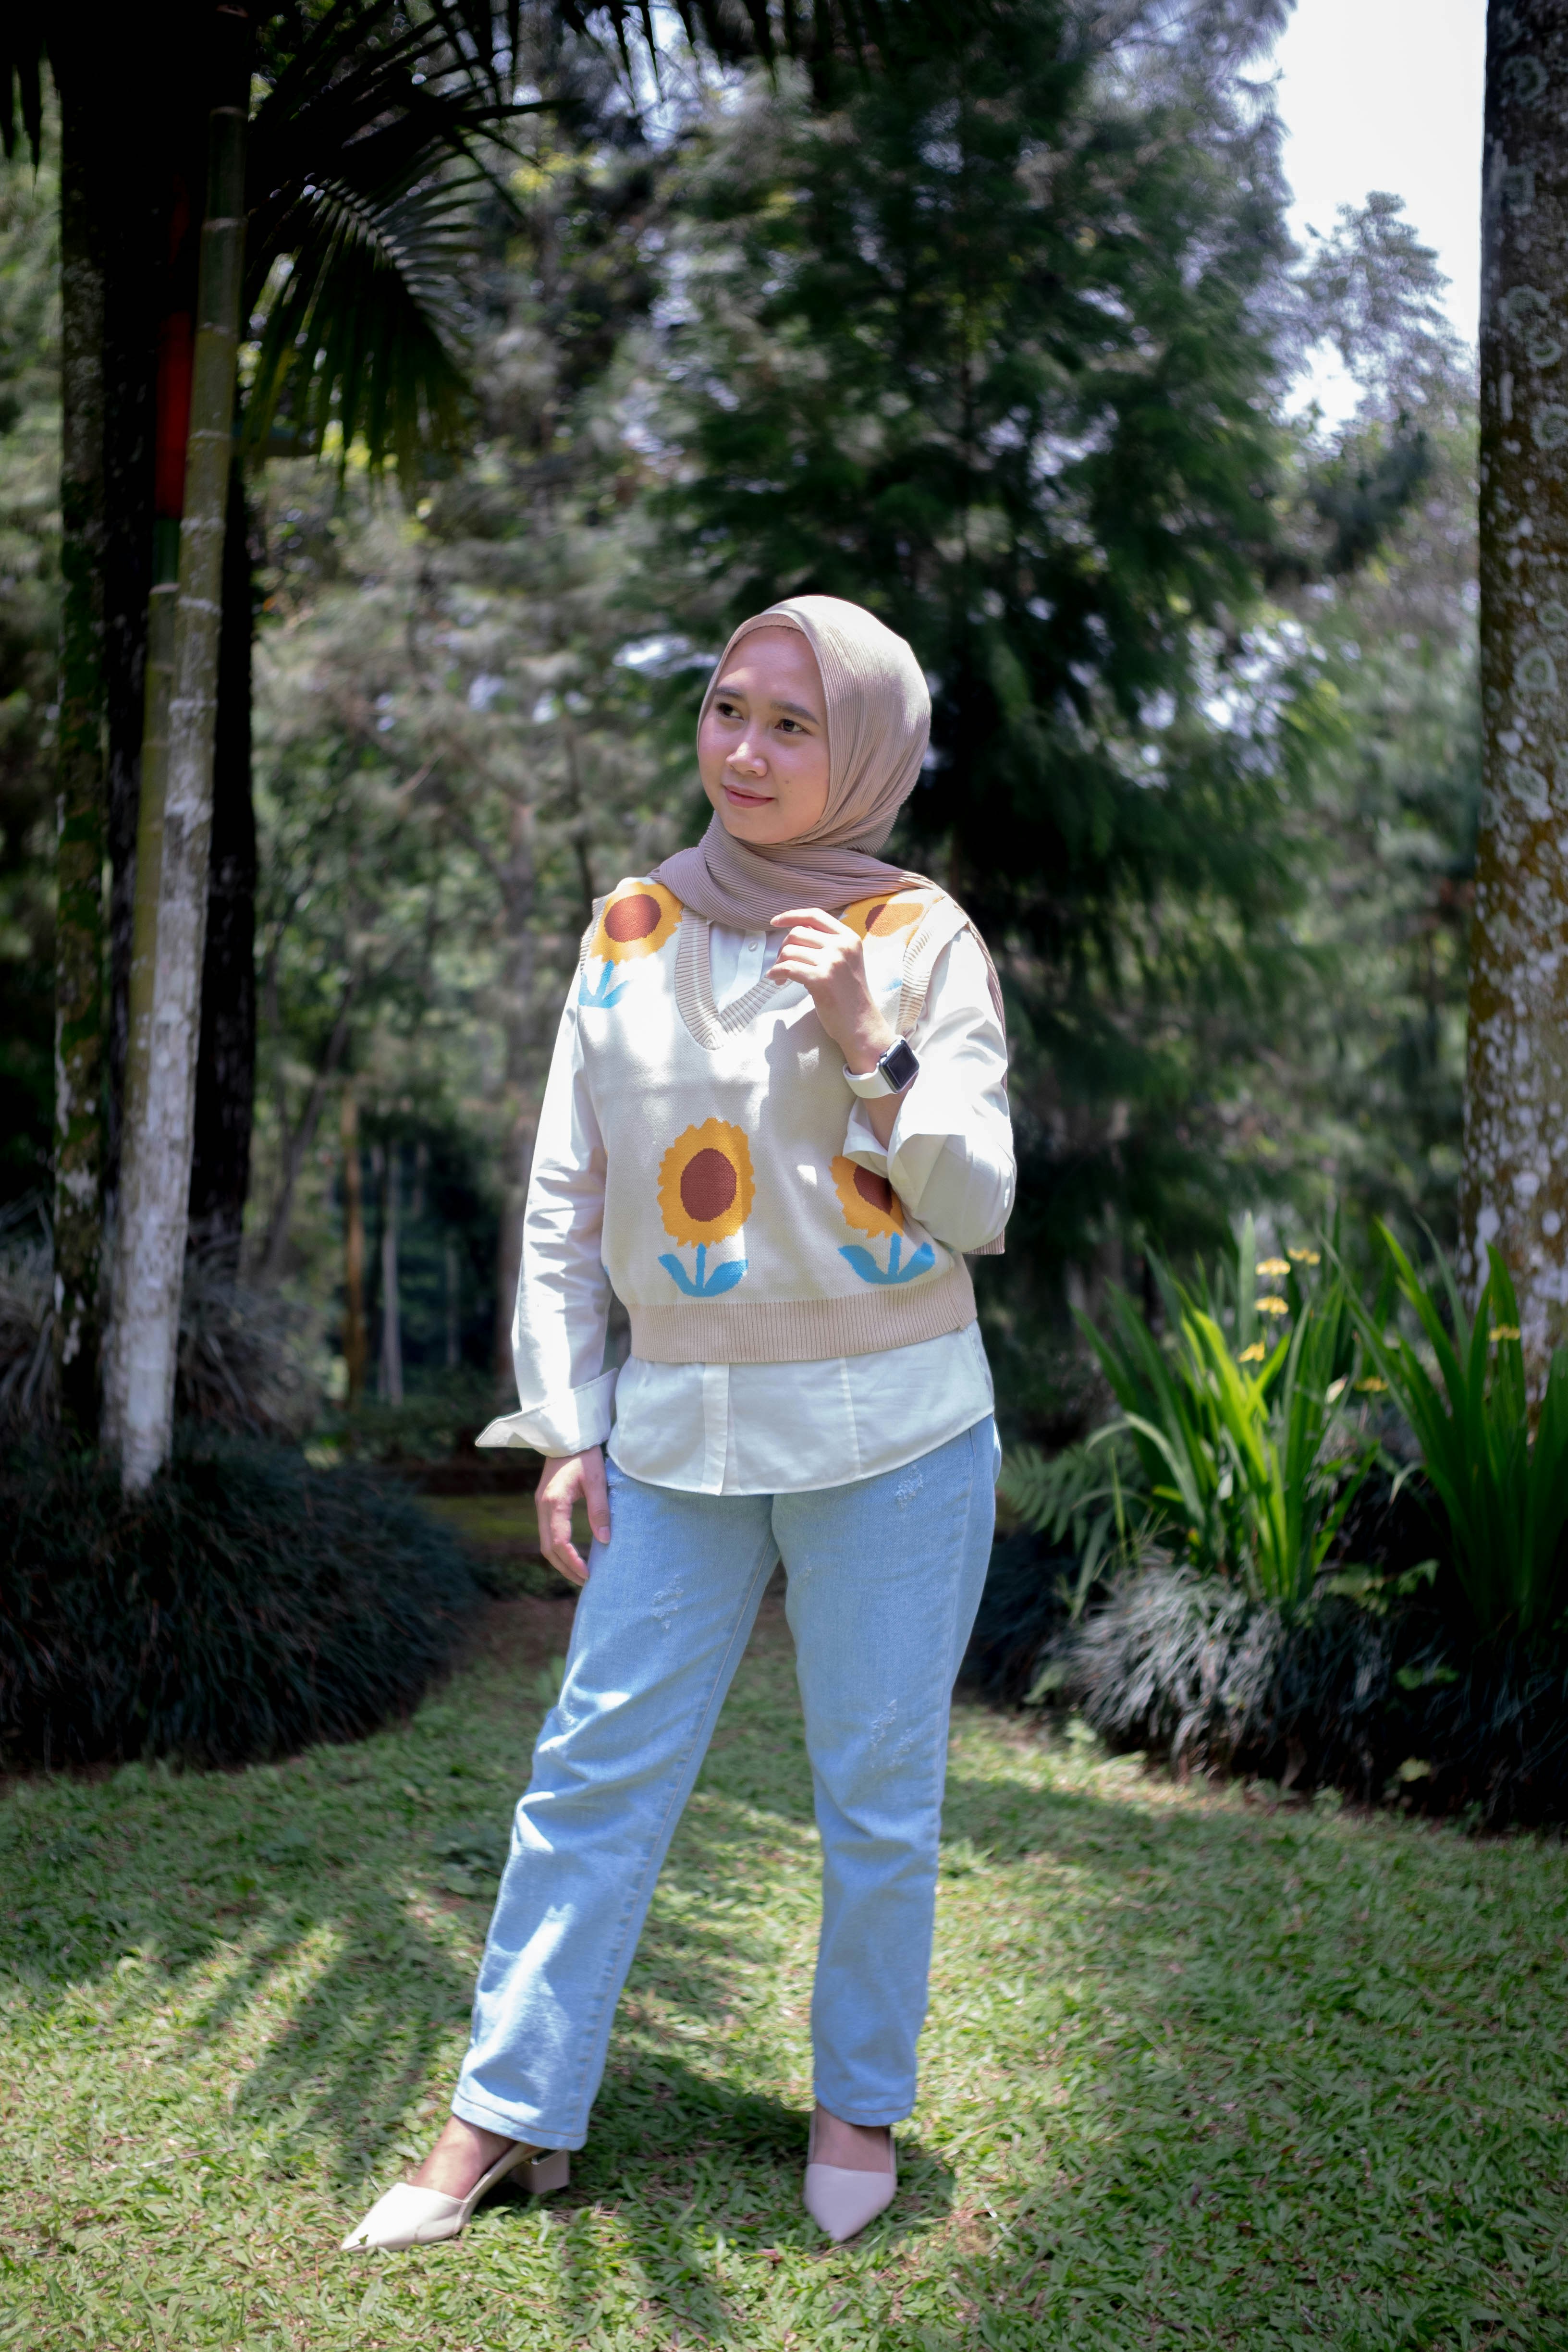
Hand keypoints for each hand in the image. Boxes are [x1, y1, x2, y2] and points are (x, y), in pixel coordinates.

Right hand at [535, 1446, 609, 1585]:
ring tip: (580, 1573)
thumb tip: (605, 1540)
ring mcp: (541, 1505)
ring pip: (545, 1542)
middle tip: (586, 1580)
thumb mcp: (597, 1480)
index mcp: (554, 1501)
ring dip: (561, 1560)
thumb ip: (600, 1510)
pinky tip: (573, 1554)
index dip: (573, 1561)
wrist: (568, 1435)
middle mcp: (542, 1506)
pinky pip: (547, 1533)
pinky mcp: (545, 1503)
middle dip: (565, 1567)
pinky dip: (558, 1548)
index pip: (559, 1541)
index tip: (588, 1574)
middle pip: (548, 1548)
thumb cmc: (585, 1455)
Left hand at [769, 908, 894, 1072]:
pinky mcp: (821, 980)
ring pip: (789, 950)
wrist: (861, 1024)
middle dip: (783, 947)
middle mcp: (842, 946)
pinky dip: (777, 972)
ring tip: (781, 977)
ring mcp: (833, 962)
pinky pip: (788, 967)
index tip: (775, 922)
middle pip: (797, 933)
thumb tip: (795, 933)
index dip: (791, 916)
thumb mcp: (846, 961)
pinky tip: (776, 980)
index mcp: (849, 937)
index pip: (814, 915)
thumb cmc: (849, 995)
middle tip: (782, 964)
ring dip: (778, 963)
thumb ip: (827, 944)